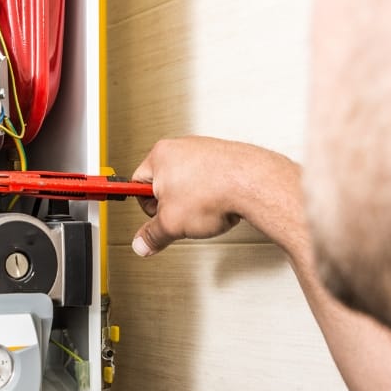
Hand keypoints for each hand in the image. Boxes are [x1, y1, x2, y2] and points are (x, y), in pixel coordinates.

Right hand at [130, 137, 254, 256]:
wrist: (253, 184)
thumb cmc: (214, 192)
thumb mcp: (172, 224)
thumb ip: (153, 235)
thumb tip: (144, 243)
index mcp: (159, 156)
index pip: (137, 184)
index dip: (145, 208)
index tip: (150, 218)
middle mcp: (180, 147)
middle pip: (163, 184)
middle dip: (171, 205)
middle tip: (181, 218)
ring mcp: (203, 150)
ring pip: (187, 183)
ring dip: (192, 200)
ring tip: (204, 211)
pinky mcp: (223, 157)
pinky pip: (209, 179)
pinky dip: (211, 193)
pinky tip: (218, 204)